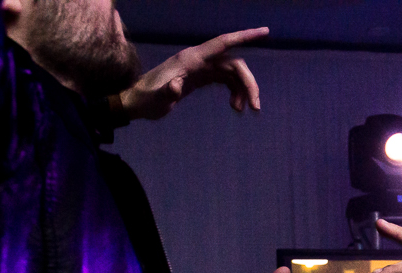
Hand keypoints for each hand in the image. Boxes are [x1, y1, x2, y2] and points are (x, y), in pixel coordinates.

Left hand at [118, 28, 268, 120]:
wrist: (137, 102)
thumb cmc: (146, 100)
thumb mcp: (156, 100)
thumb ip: (167, 93)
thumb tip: (176, 87)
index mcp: (191, 59)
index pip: (223, 43)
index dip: (245, 36)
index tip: (265, 32)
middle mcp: (199, 59)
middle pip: (234, 63)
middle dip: (248, 83)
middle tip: (256, 108)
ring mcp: (201, 68)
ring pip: (232, 72)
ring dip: (243, 90)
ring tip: (243, 111)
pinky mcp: (201, 77)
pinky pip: (226, 79)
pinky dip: (235, 91)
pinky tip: (235, 106)